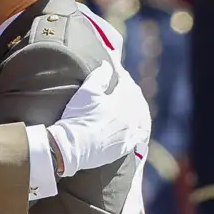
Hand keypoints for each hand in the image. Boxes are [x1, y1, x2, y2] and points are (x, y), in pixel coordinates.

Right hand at [47, 62, 151, 177]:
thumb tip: (108, 65)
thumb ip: (99, 75)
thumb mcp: (86, 92)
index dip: (120, 73)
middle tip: (123, 82)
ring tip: (134, 101)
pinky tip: (139, 124)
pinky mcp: (126, 147)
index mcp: (121, 102)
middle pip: (135, 98)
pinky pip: (141, 135)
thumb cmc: (76, 118)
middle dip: (130, 88)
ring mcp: (130, 133)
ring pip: (142, 116)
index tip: (115, 68)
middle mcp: (130, 118)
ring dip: (139, 106)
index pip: (125, 82)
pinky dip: (142, 126)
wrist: (70, 148)